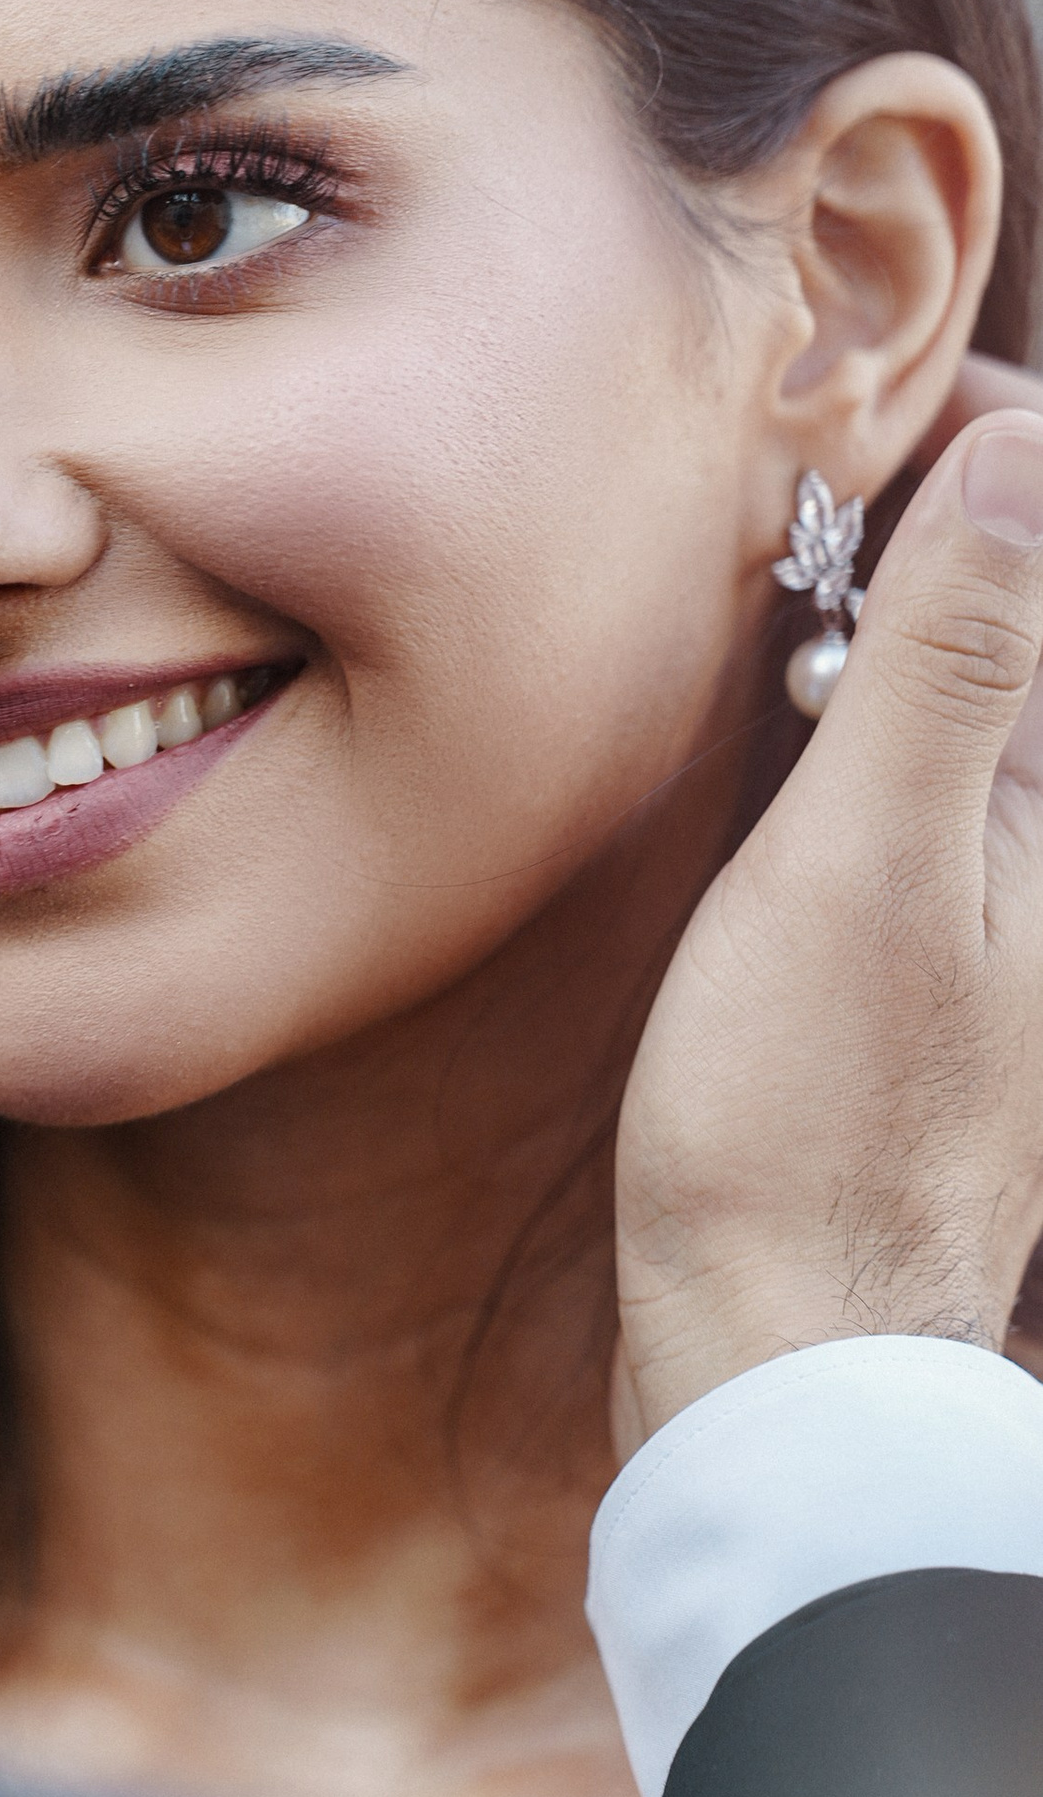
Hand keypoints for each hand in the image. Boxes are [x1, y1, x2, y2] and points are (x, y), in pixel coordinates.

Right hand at [613, 409, 1042, 1455]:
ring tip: (778, 614)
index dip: (977, 454)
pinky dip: (864, 724)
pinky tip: (785, 740)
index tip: (845, 441)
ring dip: (884, 626)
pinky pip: (935, 773)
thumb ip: (955, 662)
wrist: (777, 1356)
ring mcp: (1019, 903)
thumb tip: (1022, 457)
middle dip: (926, 529)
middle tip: (789, 525)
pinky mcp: (958, 951)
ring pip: (974, 689)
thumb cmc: (804, 1132)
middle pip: (1018, 615)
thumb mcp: (866, 867)